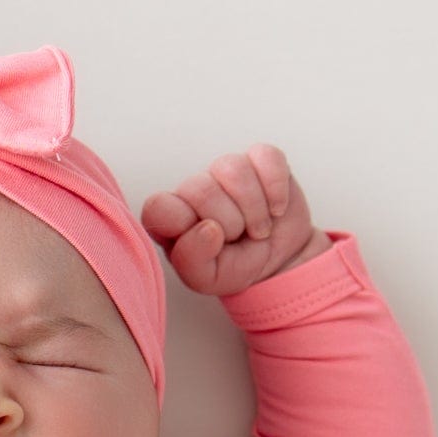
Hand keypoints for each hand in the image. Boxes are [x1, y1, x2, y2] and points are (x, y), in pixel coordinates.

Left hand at [140, 146, 327, 297]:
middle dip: (230, 223)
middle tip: (239, 238)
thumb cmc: (236, 265)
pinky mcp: (259, 160)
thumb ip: (193, 260)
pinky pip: (266, 158)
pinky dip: (276, 190)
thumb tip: (208, 229)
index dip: (183, 223)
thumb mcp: (209, 278)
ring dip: (255, 210)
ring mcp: (225, 170)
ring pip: (233, 171)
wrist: (280, 260)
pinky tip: (276, 209)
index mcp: (171, 218)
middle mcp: (194, 188)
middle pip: (202, 190)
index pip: (158, 207)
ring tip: (258, 229)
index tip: (209, 239)